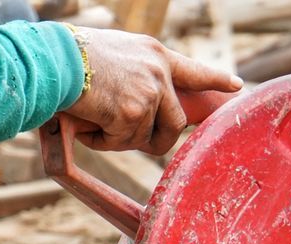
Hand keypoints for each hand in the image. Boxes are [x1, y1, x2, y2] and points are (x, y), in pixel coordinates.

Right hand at [64, 27, 242, 154]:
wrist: (54, 60)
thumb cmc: (71, 58)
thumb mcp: (113, 57)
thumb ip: (135, 76)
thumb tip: (141, 110)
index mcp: (154, 54)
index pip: (194, 70)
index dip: (216, 80)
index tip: (236, 86)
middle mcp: (158, 72)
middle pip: (175, 121)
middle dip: (157, 138)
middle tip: (129, 137)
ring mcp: (149, 93)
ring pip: (144, 137)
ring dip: (117, 137)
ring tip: (94, 116)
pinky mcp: (134, 113)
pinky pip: (121, 143)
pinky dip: (101, 140)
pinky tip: (87, 120)